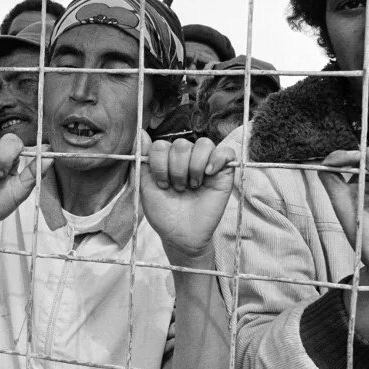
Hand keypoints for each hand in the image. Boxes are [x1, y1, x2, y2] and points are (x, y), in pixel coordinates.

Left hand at [139, 132, 235, 258]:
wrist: (181, 236)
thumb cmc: (163, 213)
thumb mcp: (146, 186)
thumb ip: (143, 160)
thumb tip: (141, 132)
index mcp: (167, 159)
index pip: (161, 145)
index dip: (159, 165)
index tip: (161, 184)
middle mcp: (186, 158)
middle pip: (181, 144)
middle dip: (176, 170)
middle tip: (178, 188)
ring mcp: (206, 163)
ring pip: (203, 144)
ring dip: (194, 167)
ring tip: (192, 186)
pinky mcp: (224, 172)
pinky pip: (226, 152)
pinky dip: (217, 159)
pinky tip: (208, 175)